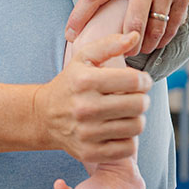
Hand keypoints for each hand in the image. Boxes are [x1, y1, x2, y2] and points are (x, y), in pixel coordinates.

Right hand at [33, 32, 151, 163]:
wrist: (44, 116)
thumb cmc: (70, 83)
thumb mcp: (84, 58)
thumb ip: (110, 44)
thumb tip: (134, 36)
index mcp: (86, 81)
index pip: (134, 81)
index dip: (144, 80)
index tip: (141, 82)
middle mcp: (85, 107)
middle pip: (138, 105)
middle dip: (142, 99)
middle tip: (135, 98)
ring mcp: (87, 133)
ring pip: (136, 127)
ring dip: (137, 119)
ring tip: (127, 113)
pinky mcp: (90, 152)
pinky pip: (127, 148)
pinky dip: (129, 139)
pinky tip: (119, 130)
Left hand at [65, 0, 188, 54]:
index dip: (78, 17)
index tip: (70, 35)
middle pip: (131, 23)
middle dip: (123, 43)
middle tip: (118, 51)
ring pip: (154, 30)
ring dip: (145, 45)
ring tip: (137, 49)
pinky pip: (173, 26)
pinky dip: (164, 38)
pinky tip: (157, 41)